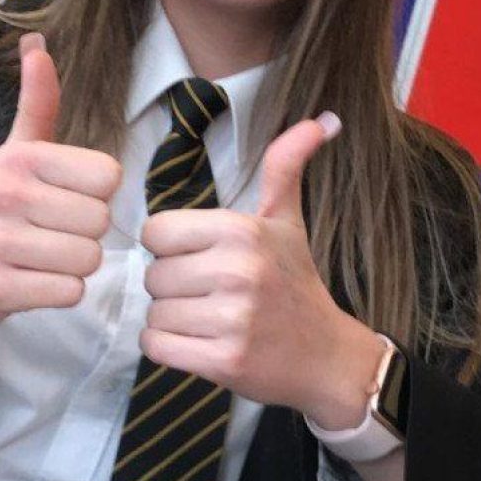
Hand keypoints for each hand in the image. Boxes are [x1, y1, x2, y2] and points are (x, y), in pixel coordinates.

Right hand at [0, 33, 122, 331]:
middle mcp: (4, 194)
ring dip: (73, 266)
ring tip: (41, 258)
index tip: (64, 199)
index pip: (108, 176)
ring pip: (88, 260)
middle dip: (84, 234)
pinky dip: (59, 293)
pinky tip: (31, 281)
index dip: (94, 194)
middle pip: (101, 222)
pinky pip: (68, 292)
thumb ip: (37, 102)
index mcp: (18, 158)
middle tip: (49, 234)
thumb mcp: (13, 152)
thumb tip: (37, 44)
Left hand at [139, 113, 384, 426]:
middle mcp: (238, 271)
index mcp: (243, 230)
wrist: (326, 357)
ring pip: (154, 313)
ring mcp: (232, 319)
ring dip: (172, 321)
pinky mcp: (224, 361)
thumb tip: (321, 119)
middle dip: (173, 288)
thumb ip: (285, 167)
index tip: (201, 259)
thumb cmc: (295, 285)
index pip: (156, 232)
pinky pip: (157, 346)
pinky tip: (200, 343)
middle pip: (153, 275)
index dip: (171, 248)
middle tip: (210, 296)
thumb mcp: (288, 222)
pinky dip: (169, 348)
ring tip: (210, 320)